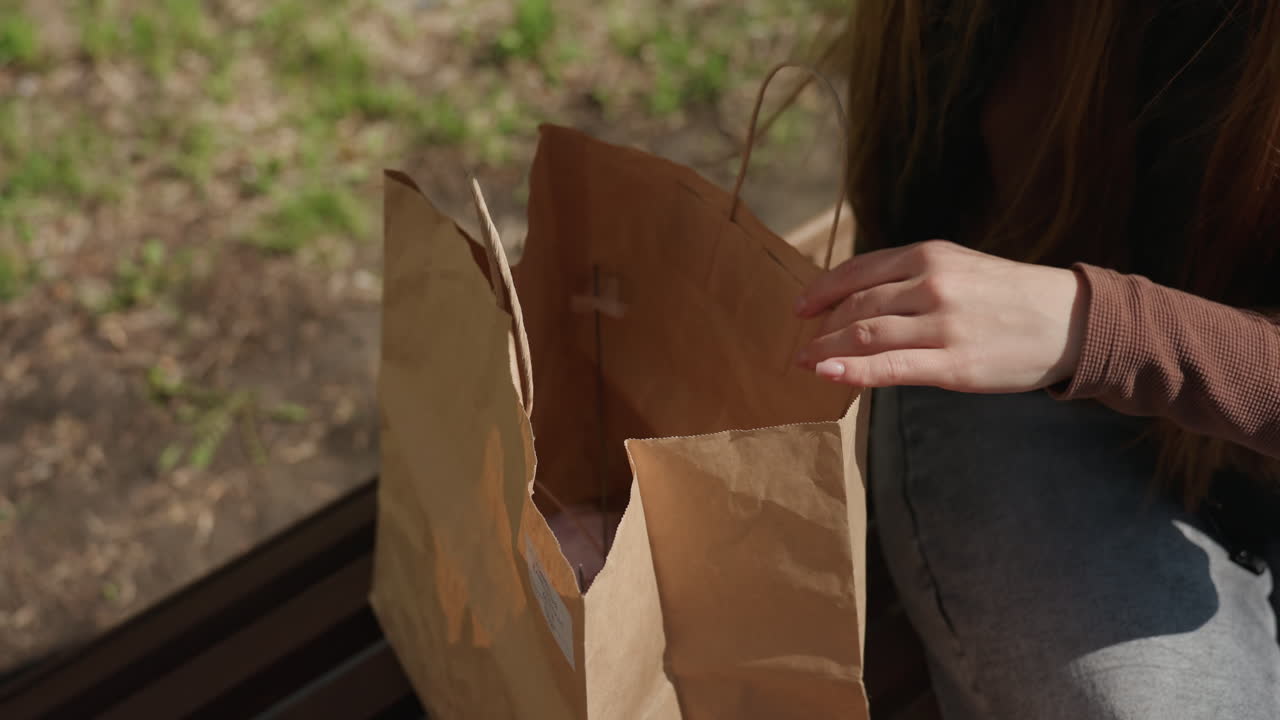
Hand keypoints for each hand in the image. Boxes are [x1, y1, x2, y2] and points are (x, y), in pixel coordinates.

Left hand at [792, 240, 1087, 392]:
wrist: (1071, 320)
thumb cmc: (1011, 296)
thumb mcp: (961, 267)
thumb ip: (914, 276)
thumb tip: (861, 299)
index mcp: (930, 255)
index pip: (859, 272)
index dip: (822, 290)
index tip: (800, 308)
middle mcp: (931, 284)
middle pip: (857, 305)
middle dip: (822, 326)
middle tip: (803, 345)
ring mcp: (942, 324)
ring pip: (866, 334)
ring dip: (828, 349)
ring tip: (807, 362)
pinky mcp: (953, 363)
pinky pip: (891, 367)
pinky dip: (853, 370)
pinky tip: (829, 373)